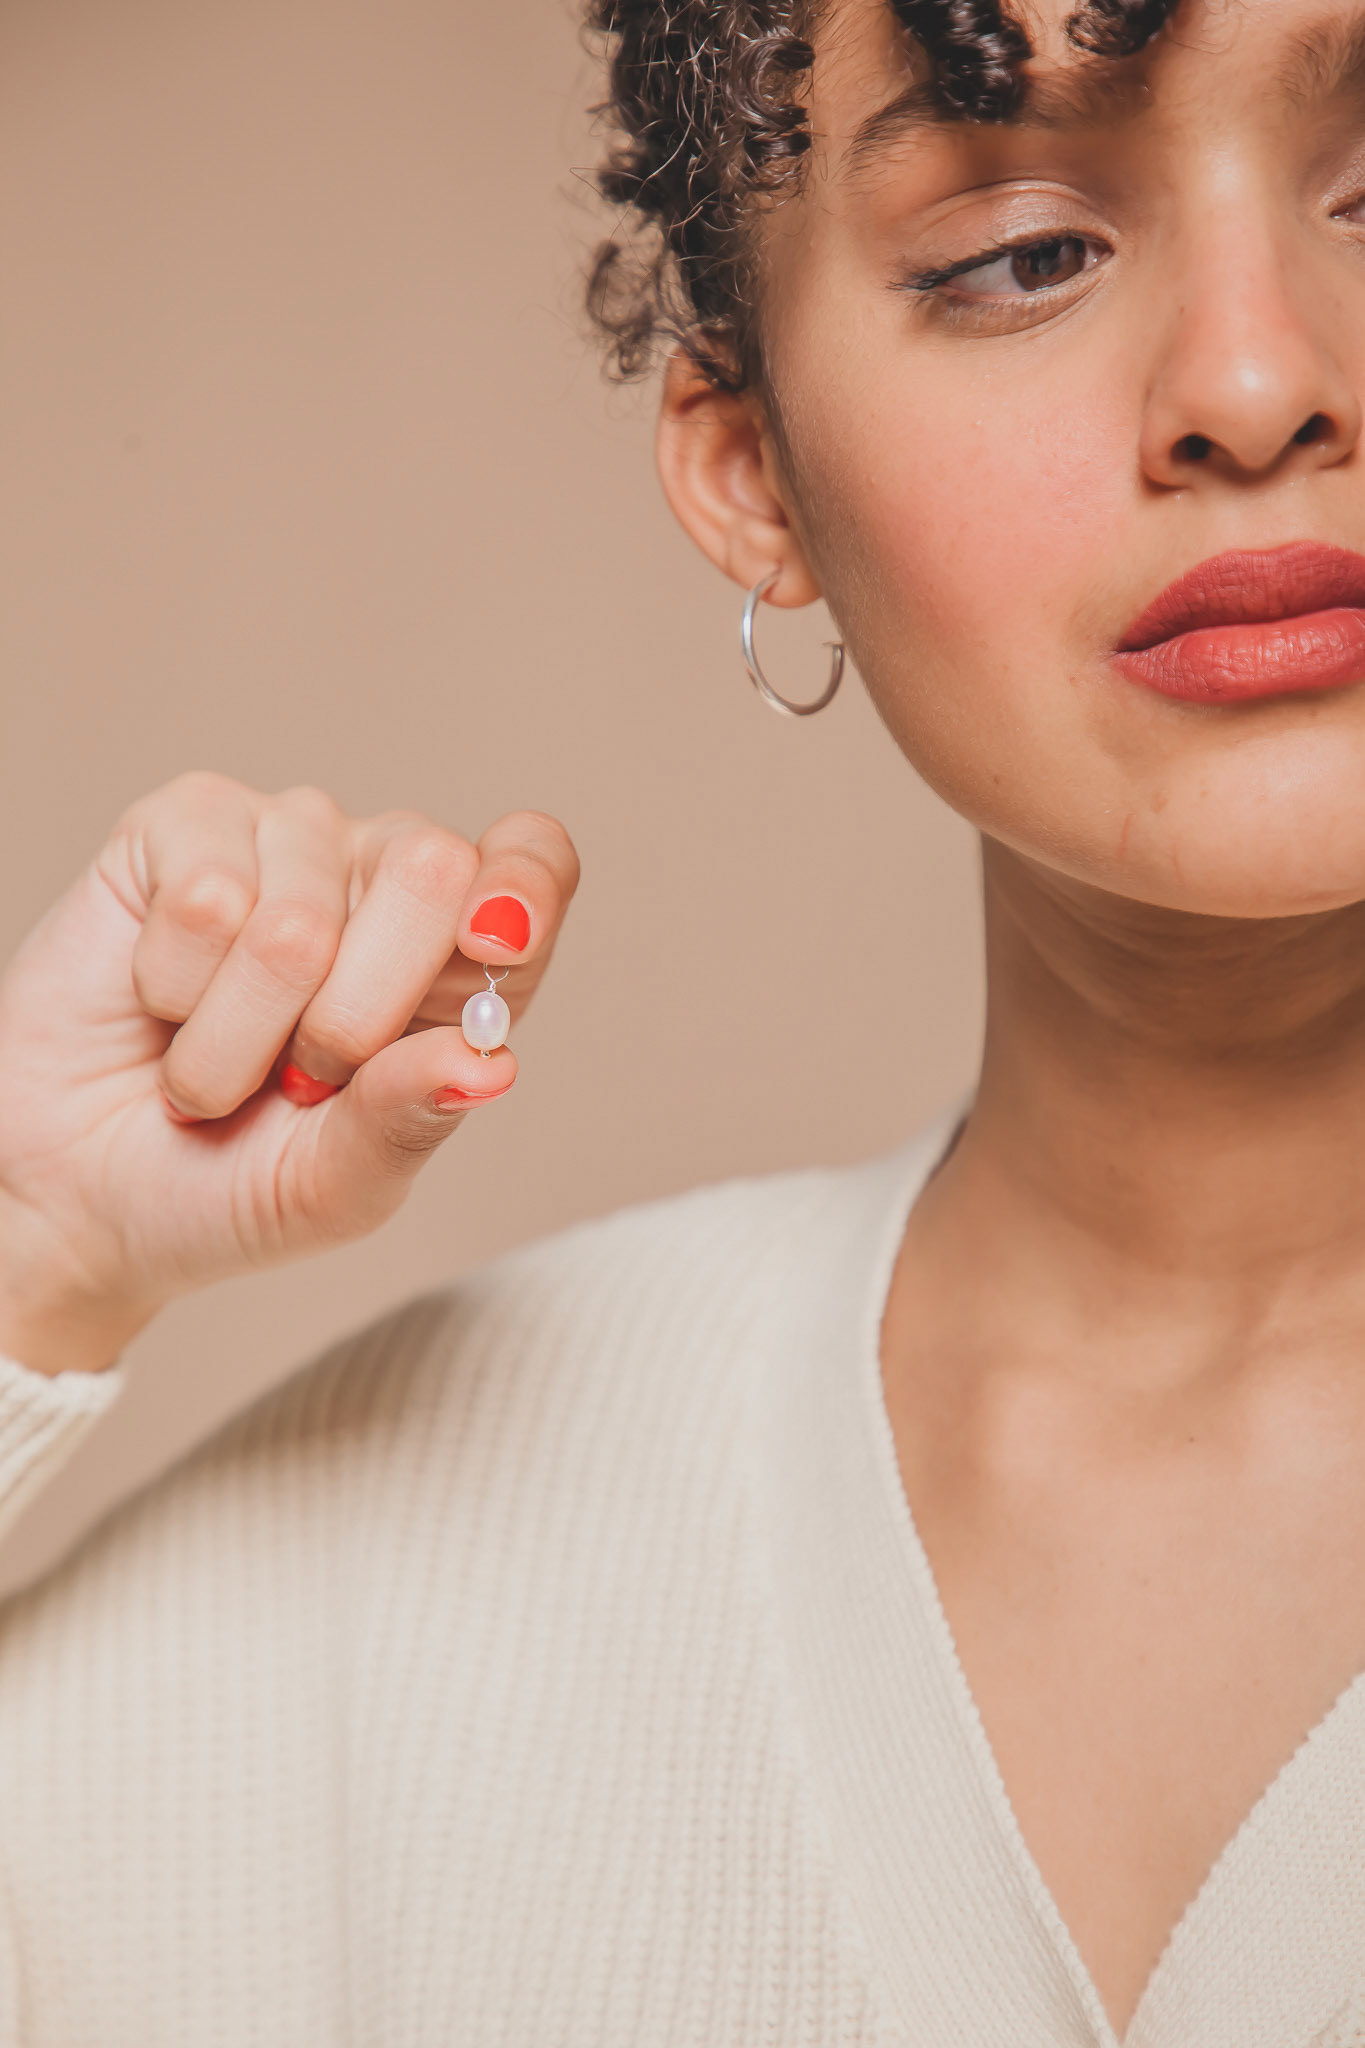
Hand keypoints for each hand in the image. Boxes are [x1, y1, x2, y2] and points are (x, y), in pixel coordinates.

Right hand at [0, 774, 578, 1373]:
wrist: (81, 1197)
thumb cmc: (228, 1188)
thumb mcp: (333, 1187)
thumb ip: (409, 1122)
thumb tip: (490, 1064)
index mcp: (452, 957)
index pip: (531, 861)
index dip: (526, 886)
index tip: (497, 943)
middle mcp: (381, 877)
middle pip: (433, 869)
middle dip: (356, 1018)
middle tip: (301, 1079)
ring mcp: (287, 841)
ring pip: (297, 921)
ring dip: (240, 1039)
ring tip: (213, 1069)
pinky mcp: (186, 825)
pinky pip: (204, 898)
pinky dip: (175, 989)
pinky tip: (161, 1003)